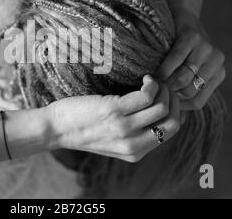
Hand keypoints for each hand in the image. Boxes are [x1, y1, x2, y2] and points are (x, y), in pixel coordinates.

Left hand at [47, 75, 180, 162]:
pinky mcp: (114, 111)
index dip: (175, 111)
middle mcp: (132, 143)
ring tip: (152, 81)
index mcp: (135, 152)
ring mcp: (124, 128)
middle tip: (163, 86)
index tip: (167, 96)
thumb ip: (134, 133)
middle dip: (173, 100)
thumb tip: (157, 110)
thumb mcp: (113, 140)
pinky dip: (151, 84)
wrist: (56, 129)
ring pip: (162, 106)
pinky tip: (145, 79)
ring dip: (163, 89)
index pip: (170, 132)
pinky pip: (146, 96)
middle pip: (173, 121)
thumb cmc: (82, 129)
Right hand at [158, 5, 225, 109]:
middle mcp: (217, 60)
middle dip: (170, 94)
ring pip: (183, 79)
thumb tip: (175, 122)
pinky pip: (176, 60)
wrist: (181, 14)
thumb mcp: (187, 70)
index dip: (178, 105)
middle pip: (190, 91)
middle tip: (154, 94)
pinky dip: (164, 69)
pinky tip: (155, 72)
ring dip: (165, 84)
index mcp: (218, 73)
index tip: (162, 102)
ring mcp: (207, 47)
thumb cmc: (180, 48)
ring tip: (153, 85)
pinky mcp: (193, 36)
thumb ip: (185, 91)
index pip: (197, 101)